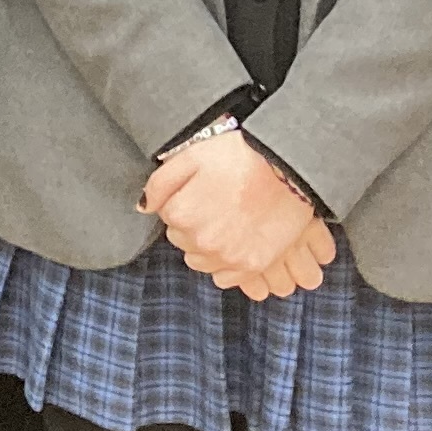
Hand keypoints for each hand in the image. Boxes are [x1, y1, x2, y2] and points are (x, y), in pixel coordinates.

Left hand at [141, 133, 332, 300]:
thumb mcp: (191, 156)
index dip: (183, 201)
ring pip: (201, 260)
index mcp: (182, 214)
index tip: (199, 190)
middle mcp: (202, 242)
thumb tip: (145, 207)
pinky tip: (235, 240)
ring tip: (226, 219)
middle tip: (214, 202)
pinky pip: (226, 276)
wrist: (286, 165)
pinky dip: (226, 262)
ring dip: (208, 244)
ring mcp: (229, 257)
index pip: (168, 216)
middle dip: (193, 223)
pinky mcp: (254, 265)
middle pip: (183, 240)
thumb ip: (160, 183)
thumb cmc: (239, 155)